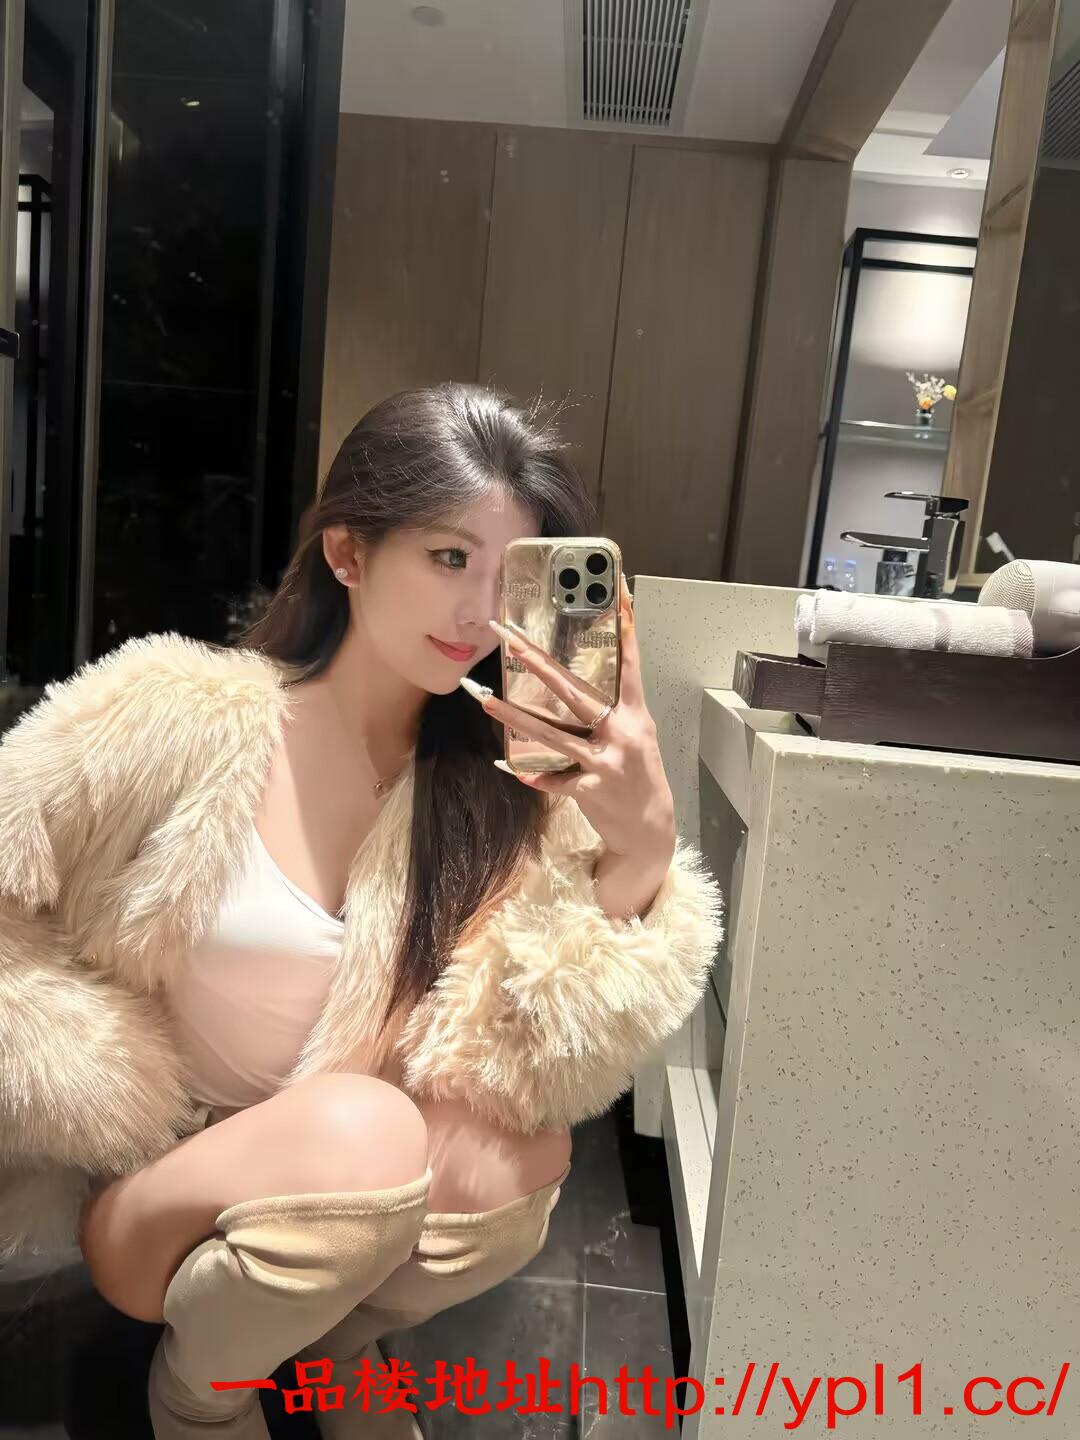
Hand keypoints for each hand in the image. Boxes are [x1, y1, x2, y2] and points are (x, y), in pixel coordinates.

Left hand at [470, 574, 675, 865]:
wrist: (651, 830)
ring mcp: (605, 762)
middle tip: (510, 640)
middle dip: (539, 664)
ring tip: (487, 701)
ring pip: (554, 734)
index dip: (624, 627)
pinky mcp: (591, 791)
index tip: (615, 590)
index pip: (629, 662)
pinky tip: (509, 766)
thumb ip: (615, 708)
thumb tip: (579, 681)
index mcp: (635, 714)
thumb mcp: (636, 735)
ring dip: (516, 717)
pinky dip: (533, 774)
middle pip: (575, 692)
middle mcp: (622, 733)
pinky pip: (554, 779)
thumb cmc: (639, 775)